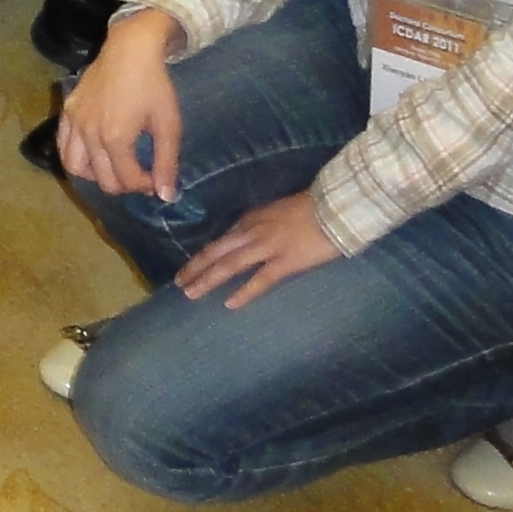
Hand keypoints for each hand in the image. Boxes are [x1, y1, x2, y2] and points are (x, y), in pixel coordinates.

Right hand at [57, 7, 183, 200]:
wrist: (131, 48)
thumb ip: (167, 163)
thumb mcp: (168, 124)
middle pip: (102, 180)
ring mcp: (74, 121)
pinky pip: (62, 144)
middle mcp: (89, 133)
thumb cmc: (154, 85)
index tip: (156, 178)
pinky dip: (75, 156)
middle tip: (138, 175)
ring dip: (95, 175)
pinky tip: (91, 153)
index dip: (145, 185)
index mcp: (115, 138)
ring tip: (112, 167)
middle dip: (124, 184)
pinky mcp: (67, 110)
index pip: (127, 180)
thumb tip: (167, 197)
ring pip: (75, 167)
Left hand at [174, 186, 340, 309]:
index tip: (189, 267)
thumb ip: (260, 225)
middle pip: (216, 252)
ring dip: (208, 279)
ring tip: (191, 293)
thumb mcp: (276, 212)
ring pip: (229, 265)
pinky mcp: (285, 262)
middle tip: (178, 283)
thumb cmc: (310, 209)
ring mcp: (267, 247)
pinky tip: (229, 303)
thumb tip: (247, 239)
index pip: (220, 241)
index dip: (203, 255)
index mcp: (251, 219)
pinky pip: (260, 280)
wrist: (335, 208)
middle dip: (195, 267)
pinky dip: (244, 292)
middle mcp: (252, 232)